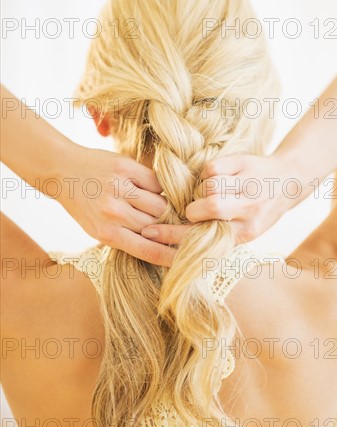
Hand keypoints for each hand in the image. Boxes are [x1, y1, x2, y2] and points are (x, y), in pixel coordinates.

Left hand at [58, 145, 175, 266]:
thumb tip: (163, 246)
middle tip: (177, 224)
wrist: (62, 170)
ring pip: (160, 204)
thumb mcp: (99, 229)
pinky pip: (156, 182)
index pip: (148, 250)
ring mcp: (119, 188)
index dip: (170, 256)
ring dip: (164, 205)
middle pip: (158, 225)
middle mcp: (113, 212)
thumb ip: (127, 237)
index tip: (185, 259)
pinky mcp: (125, 167)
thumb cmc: (84, 205)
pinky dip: (157, 187)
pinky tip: (149, 187)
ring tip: (160, 204)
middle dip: (168, 226)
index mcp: (107, 234)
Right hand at [141, 153, 290, 245]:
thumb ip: (216, 235)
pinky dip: (208, 172)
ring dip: (202, 189)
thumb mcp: (244, 230)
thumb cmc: (259, 210)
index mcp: (246, 233)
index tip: (149, 233)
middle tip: (193, 208)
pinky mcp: (245, 165)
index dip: (173, 236)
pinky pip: (212, 168)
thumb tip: (174, 241)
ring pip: (210, 186)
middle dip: (193, 208)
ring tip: (210, 192)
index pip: (205, 238)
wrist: (288, 181)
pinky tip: (217, 177)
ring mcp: (250, 186)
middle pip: (210, 207)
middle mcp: (251, 210)